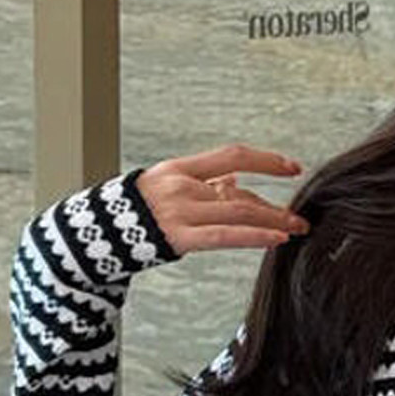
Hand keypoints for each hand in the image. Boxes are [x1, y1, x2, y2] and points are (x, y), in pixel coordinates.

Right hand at [136, 143, 310, 255]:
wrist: (93, 234)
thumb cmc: (133, 212)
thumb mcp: (168, 187)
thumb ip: (204, 184)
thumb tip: (235, 181)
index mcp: (180, 168)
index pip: (233, 155)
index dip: (266, 160)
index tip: (293, 168)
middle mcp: (182, 185)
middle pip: (241, 192)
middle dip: (276, 207)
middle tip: (301, 217)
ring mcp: (180, 211)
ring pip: (239, 211)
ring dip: (274, 221)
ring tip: (296, 229)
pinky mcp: (179, 237)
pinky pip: (225, 236)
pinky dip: (256, 236)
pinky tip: (277, 239)